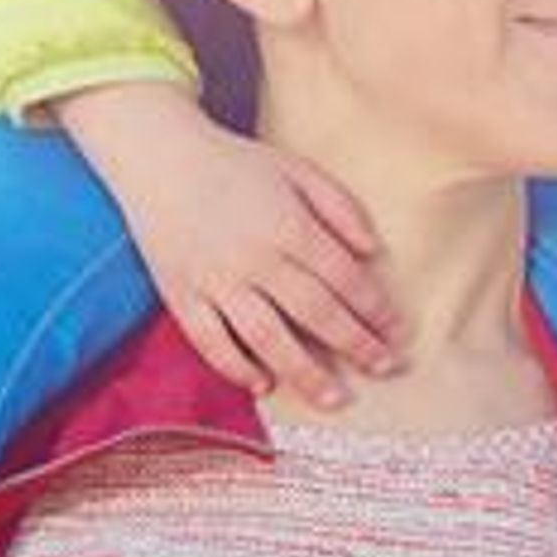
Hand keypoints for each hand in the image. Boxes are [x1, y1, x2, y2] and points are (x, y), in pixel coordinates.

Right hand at [62, 80, 396, 405]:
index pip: (344, 279)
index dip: (375, 310)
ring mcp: (215, 280)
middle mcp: (254, 258)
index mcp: (289, 226)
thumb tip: (373, 252)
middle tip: (385, 369)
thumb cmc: (236, 163)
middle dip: (356, 346)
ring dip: (305, 373)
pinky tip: (265, 384)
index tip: (398, 334)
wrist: (158, 157)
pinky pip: (210, 342)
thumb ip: (340, 208)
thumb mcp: (298, 170)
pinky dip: (237, 367)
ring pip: (266, 338)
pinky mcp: (180, 295)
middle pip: (315, 313)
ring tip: (335, 399)